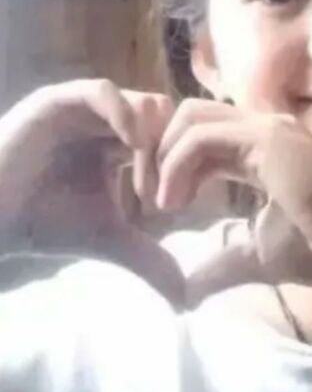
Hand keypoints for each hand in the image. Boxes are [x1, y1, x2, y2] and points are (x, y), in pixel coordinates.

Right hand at [0, 80, 183, 307]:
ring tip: (143, 182)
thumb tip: (186, 299)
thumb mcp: (107, 239)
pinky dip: (125, 113)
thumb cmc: (45, 223)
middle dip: (171, 152)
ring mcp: (82, 106)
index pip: (170, 137)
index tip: (175, 204)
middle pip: (164, 117)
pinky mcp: (57, 100)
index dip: (180, 165)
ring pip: (141, 101)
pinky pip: (102, 91)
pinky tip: (130, 147)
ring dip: (152, 137)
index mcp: (119, 142)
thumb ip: (148, 258)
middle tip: (161, 194)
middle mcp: (105, 119)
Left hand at [156, 99, 311, 307]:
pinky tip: (176, 202)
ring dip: (164, 156)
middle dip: (160, 149)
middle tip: (152, 198)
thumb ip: (222, 261)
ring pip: (191, 117)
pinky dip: (177, 164)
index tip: (164, 203)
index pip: (202, 132)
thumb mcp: (258, 254)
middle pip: (190, 114)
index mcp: (262, 146)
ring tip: (163, 202)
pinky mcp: (267, 140)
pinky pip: (202, 137)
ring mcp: (266, 128)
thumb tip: (185, 290)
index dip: (174, 160)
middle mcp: (262, 126)